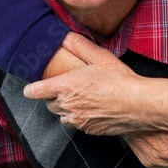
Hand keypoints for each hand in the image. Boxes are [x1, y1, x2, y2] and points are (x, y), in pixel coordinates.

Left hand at [24, 32, 146, 135]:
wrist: (138, 104)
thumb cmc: (119, 79)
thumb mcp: (99, 56)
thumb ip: (79, 46)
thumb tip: (65, 37)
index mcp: (65, 86)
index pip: (36, 91)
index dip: (30, 90)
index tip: (29, 89)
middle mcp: (67, 105)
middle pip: (48, 104)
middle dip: (52, 97)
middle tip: (63, 89)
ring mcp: (77, 120)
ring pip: (61, 116)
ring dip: (65, 109)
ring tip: (78, 100)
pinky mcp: (88, 130)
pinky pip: (77, 124)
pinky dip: (79, 118)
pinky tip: (92, 109)